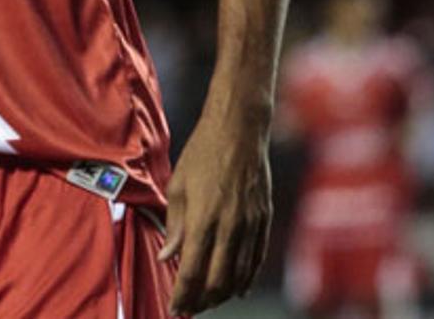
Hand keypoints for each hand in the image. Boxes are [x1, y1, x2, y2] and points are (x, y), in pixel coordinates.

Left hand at [160, 111, 272, 312]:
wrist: (239, 131)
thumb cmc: (202, 154)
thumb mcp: (178, 186)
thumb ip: (175, 225)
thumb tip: (168, 257)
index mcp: (203, 219)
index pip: (192, 270)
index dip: (183, 294)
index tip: (175, 307)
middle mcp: (230, 227)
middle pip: (218, 280)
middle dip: (202, 300)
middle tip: (190, 308)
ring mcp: (251, 225)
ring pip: (240, 275)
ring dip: (223, 294)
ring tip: (208, 301)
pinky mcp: (265, 220)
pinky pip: (257, 259)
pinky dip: (246, 278)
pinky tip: (236, 288)